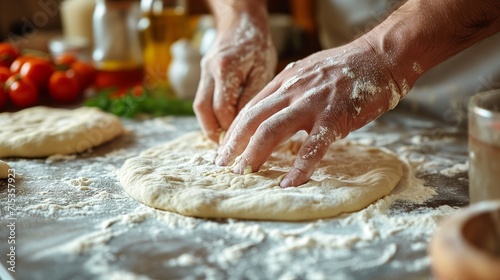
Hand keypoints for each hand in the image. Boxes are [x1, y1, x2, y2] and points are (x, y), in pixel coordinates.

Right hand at [193, 12, 276, 141]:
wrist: (241, 21)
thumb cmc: (257, 45)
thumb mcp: (262, 69)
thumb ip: (252, 96)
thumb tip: (244, 124)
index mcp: (226, 69)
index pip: (223, 108)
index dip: (231, 128)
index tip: (241, 144)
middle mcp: (210, 71)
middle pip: (203, 109)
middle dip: (214, 132)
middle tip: (226, 149)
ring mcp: (203, 72)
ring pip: (199, 106)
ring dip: (209, 125)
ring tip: (221, 141)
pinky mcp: (203, 73)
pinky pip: (203, 99)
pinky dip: (210, 114)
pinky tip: (222, 124)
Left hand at [215, 38, 410, 187]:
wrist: (380, 57)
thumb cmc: (347, 67)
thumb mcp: (308, 71)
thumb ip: (290, 89)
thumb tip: (277, 111)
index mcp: (285, 81)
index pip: (250, 107)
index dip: (234, 129)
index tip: (226, 146)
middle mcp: (292, 90)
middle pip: (252, 119)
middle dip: (233, 144)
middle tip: (223, 165)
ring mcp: (311, 104)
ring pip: (271, 131)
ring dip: (254, 155)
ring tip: (244, 174)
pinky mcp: (334, 118)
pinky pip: (312, 147)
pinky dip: (299, 169)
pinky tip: (289, 184)